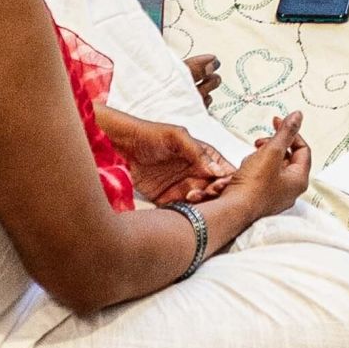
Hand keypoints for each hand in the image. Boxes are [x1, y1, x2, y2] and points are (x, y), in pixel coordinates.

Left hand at [96, 106, 239, 208]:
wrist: (121, 146)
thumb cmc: (151, 135)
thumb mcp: (177, 137)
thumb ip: (198, 152)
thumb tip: (218, 171)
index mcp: (202, 157)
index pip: (224, 171)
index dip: (227, 179)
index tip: (220, 183)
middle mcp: (195, 174)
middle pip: (215, 190)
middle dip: (215, 194)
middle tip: (206, 192)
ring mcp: (182, 187)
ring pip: (201, 203)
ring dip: (201, 203)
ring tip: (190, 196)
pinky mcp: (167, 199)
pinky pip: (183, 210)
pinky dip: (186, 212)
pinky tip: (182, 206)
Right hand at [218, 110, 310, 222]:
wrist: (232, 210)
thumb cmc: (253, 185)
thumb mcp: (271, 151)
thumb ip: (285, 132)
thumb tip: (298, 115)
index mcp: (299, 180)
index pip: (303, 149)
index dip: (290, 133)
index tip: (276, 122)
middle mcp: (291, 191)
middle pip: (288, 159)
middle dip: (274, 145)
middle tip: (260, 142)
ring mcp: (276, 197)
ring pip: (274, 168)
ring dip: (263, 157)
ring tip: (251, 156)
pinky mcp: (261, 200)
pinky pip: (263, 178)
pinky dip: (256, 169)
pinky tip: (245, 168)